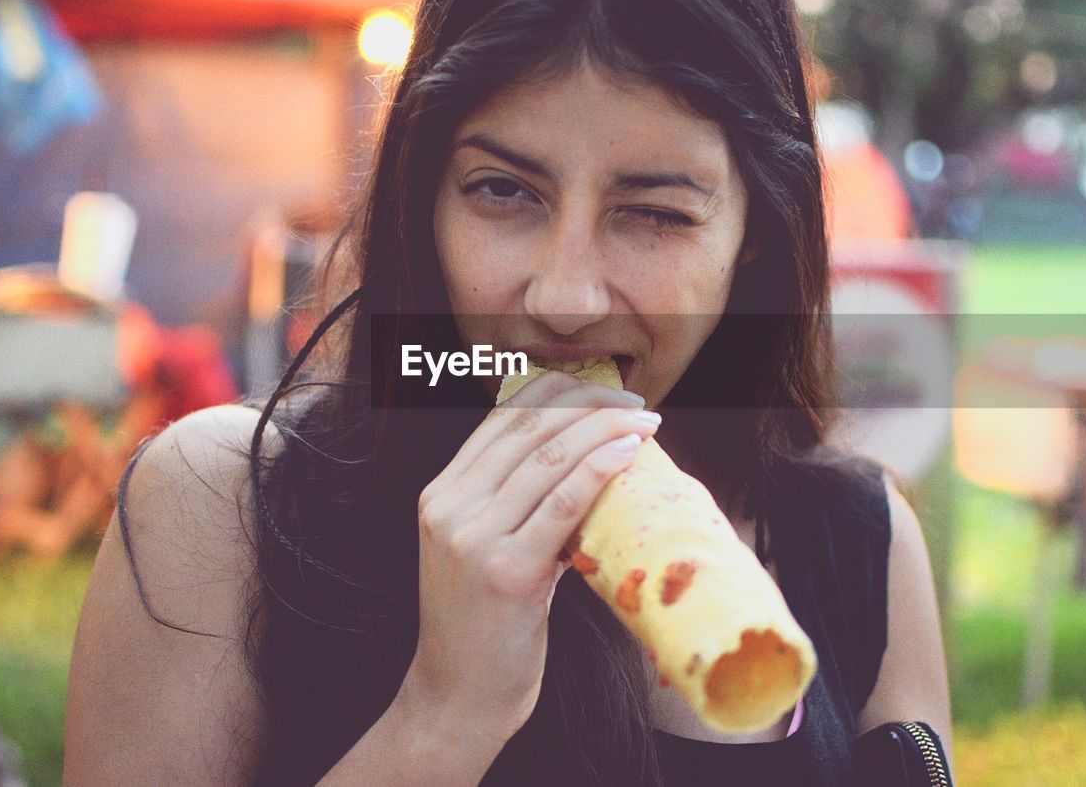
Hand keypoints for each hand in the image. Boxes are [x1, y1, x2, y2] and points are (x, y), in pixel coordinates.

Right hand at [403, 371, 660, 739]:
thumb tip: (590, 457)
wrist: (458, 696)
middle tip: (636, 401)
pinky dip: (600, 470)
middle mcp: (449, 507)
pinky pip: (562, 504)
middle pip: (528, 429)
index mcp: (440, 494)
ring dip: (606, 429)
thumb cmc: (484, 624)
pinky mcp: (506, 572)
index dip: (558, 392)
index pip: (501, 418)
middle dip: (590, 404)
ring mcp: (473, 539)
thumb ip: (517, 503)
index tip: (603, 389)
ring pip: (549, 459)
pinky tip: (629, 453)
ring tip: (645, 422)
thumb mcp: (484, 548)